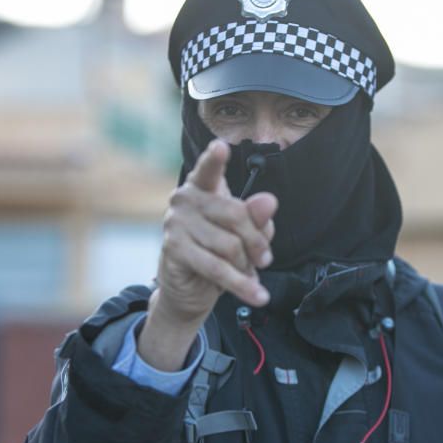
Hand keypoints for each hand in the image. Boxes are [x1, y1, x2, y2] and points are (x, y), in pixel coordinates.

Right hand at [152, 138, 277, 328]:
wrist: (191, 289)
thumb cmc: (219, 252)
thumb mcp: (245, 234)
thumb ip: (257, 218)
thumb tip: (268, 202)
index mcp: (204, 186)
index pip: (209, 169)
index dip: (214, 159)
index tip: (220, 147)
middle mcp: (185, 198)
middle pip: (236, 215)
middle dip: (257, 242)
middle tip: (265, 259)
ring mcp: (176, 223)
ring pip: (229, 245)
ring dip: (247, 267)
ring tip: (250, 276)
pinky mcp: (174, 249)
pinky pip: (217, 268)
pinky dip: (242, 285)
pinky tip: (258, 295)